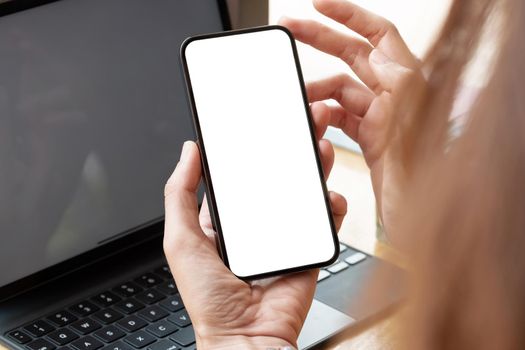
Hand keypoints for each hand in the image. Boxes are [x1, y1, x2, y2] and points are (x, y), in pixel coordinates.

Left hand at [163, 106, 346, 348]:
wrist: (245, 339)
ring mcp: (282, 238)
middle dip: (289, 152)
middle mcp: (254, 227)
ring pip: (302, 196)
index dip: (250, 150)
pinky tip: (330, 195)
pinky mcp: (307, 251)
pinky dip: (331, 206)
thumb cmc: (208, 298)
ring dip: (312, 169)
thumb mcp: (180, 239)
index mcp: (223, 222)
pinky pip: (323, 223)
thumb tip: (187, 153)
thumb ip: (180, 194)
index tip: (261, 125)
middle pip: (276, 180)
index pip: (239, 177)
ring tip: (318, 146)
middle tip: (299, 125)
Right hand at [280, 0, 423, 242]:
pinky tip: (313, 121)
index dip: (348, 15)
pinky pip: (342, 116)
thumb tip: (372, 59)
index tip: (318, 7)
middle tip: (291, 31)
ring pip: (342, 89)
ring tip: (298, 100)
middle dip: (320, 40)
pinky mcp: (372, 137)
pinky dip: (324, 115)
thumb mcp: (411, 129)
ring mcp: (383, 116)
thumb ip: (397, 89)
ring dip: (316, 91)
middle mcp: (396, 96)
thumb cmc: (423, 181)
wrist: (420, 219)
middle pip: (353, 55)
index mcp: (408, 85)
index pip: (378, 34)